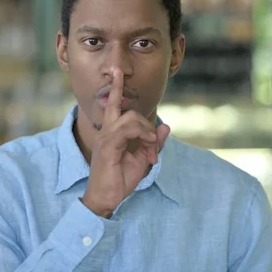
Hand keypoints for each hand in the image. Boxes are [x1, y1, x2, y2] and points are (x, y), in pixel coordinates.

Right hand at [82, 68, 169, 217]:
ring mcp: (106, 138)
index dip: (116, 87)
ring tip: (151, 148)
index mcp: (112, 133)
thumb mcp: (142, 159)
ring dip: (147, 131)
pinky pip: (127, 129)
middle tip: (146, 130)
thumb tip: (166, 126)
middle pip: (120, 106)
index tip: (118, 72)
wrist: (106, 199)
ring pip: (130, 118)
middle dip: (132, 106)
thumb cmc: (119, 180)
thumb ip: (153, 143)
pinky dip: (143, 135)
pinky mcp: (108, 146)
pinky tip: (149, 148)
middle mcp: (106, 131)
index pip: (114, 105)